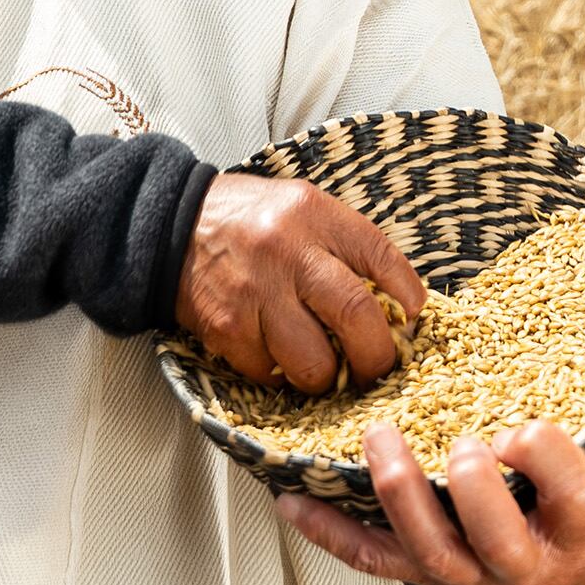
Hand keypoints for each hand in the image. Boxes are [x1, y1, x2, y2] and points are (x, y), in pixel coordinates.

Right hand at [175, 173, 427, 394]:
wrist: (172, 224)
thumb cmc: (249, 220)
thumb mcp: (303, 208)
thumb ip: (345, 244)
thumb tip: (396, 300)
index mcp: (314, 215)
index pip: (380, 256)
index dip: (407, 294)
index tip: (413, 316)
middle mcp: (287, 251)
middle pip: (356, 315)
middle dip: (376, 355)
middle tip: (376, 366)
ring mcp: (255, 293)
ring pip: (314, 361)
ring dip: (327, 376)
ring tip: (325, 369)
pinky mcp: (226, 328)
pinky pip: (270, 372)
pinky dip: (281, 375)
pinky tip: (277, 356)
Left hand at [275, 414, 584, 584]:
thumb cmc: (569, 536)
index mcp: (573, 540)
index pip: (569, 498)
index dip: (545, 459)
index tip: (522, 428)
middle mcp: (516, 568)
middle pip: (495, 538)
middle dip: (475, 489)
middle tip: (461, 445)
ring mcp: (460, 579)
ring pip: (425, 549)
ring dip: (397, 495)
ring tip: (379, 440)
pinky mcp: (415, 579)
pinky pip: (367, 560)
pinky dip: (326, 532)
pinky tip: (289, 501)